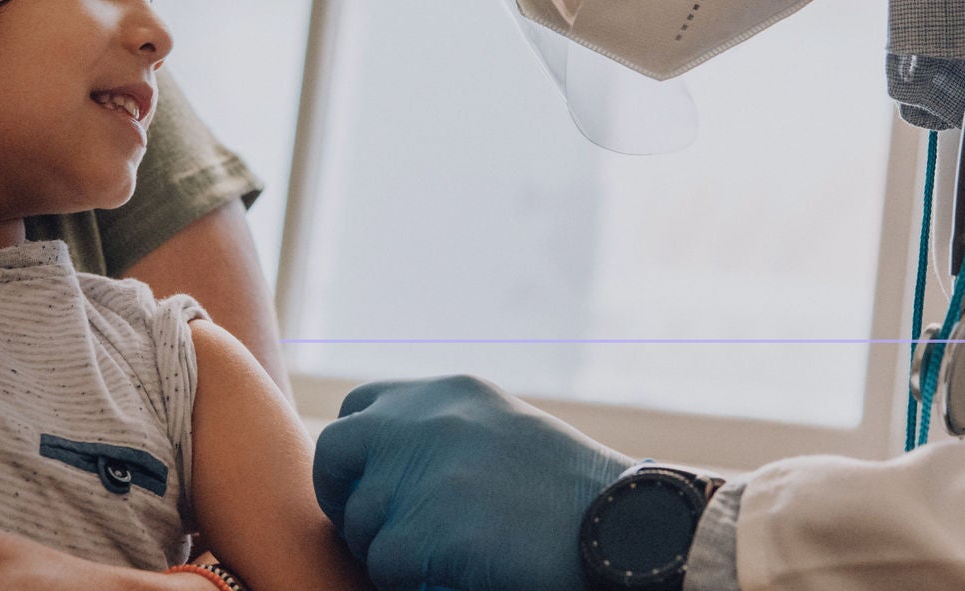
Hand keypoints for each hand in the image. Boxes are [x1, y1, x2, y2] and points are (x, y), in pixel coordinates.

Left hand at [312, 375, 633, 590]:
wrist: (627, 530)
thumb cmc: (576, 497)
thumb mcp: (506, 434)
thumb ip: (446, 435)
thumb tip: (388, 464)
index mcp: (448, 393)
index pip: (361, 407)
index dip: (359, 453)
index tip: (372, 486)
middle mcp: (423, 420)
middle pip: (337, 452)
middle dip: (344, 495)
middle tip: (376, 532)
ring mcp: (420, 471)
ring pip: (362, 520)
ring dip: (390, 548)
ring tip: (447, 554)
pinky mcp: (422, 528)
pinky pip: (383, 563)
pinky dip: (409, 580)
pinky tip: (454, 572)